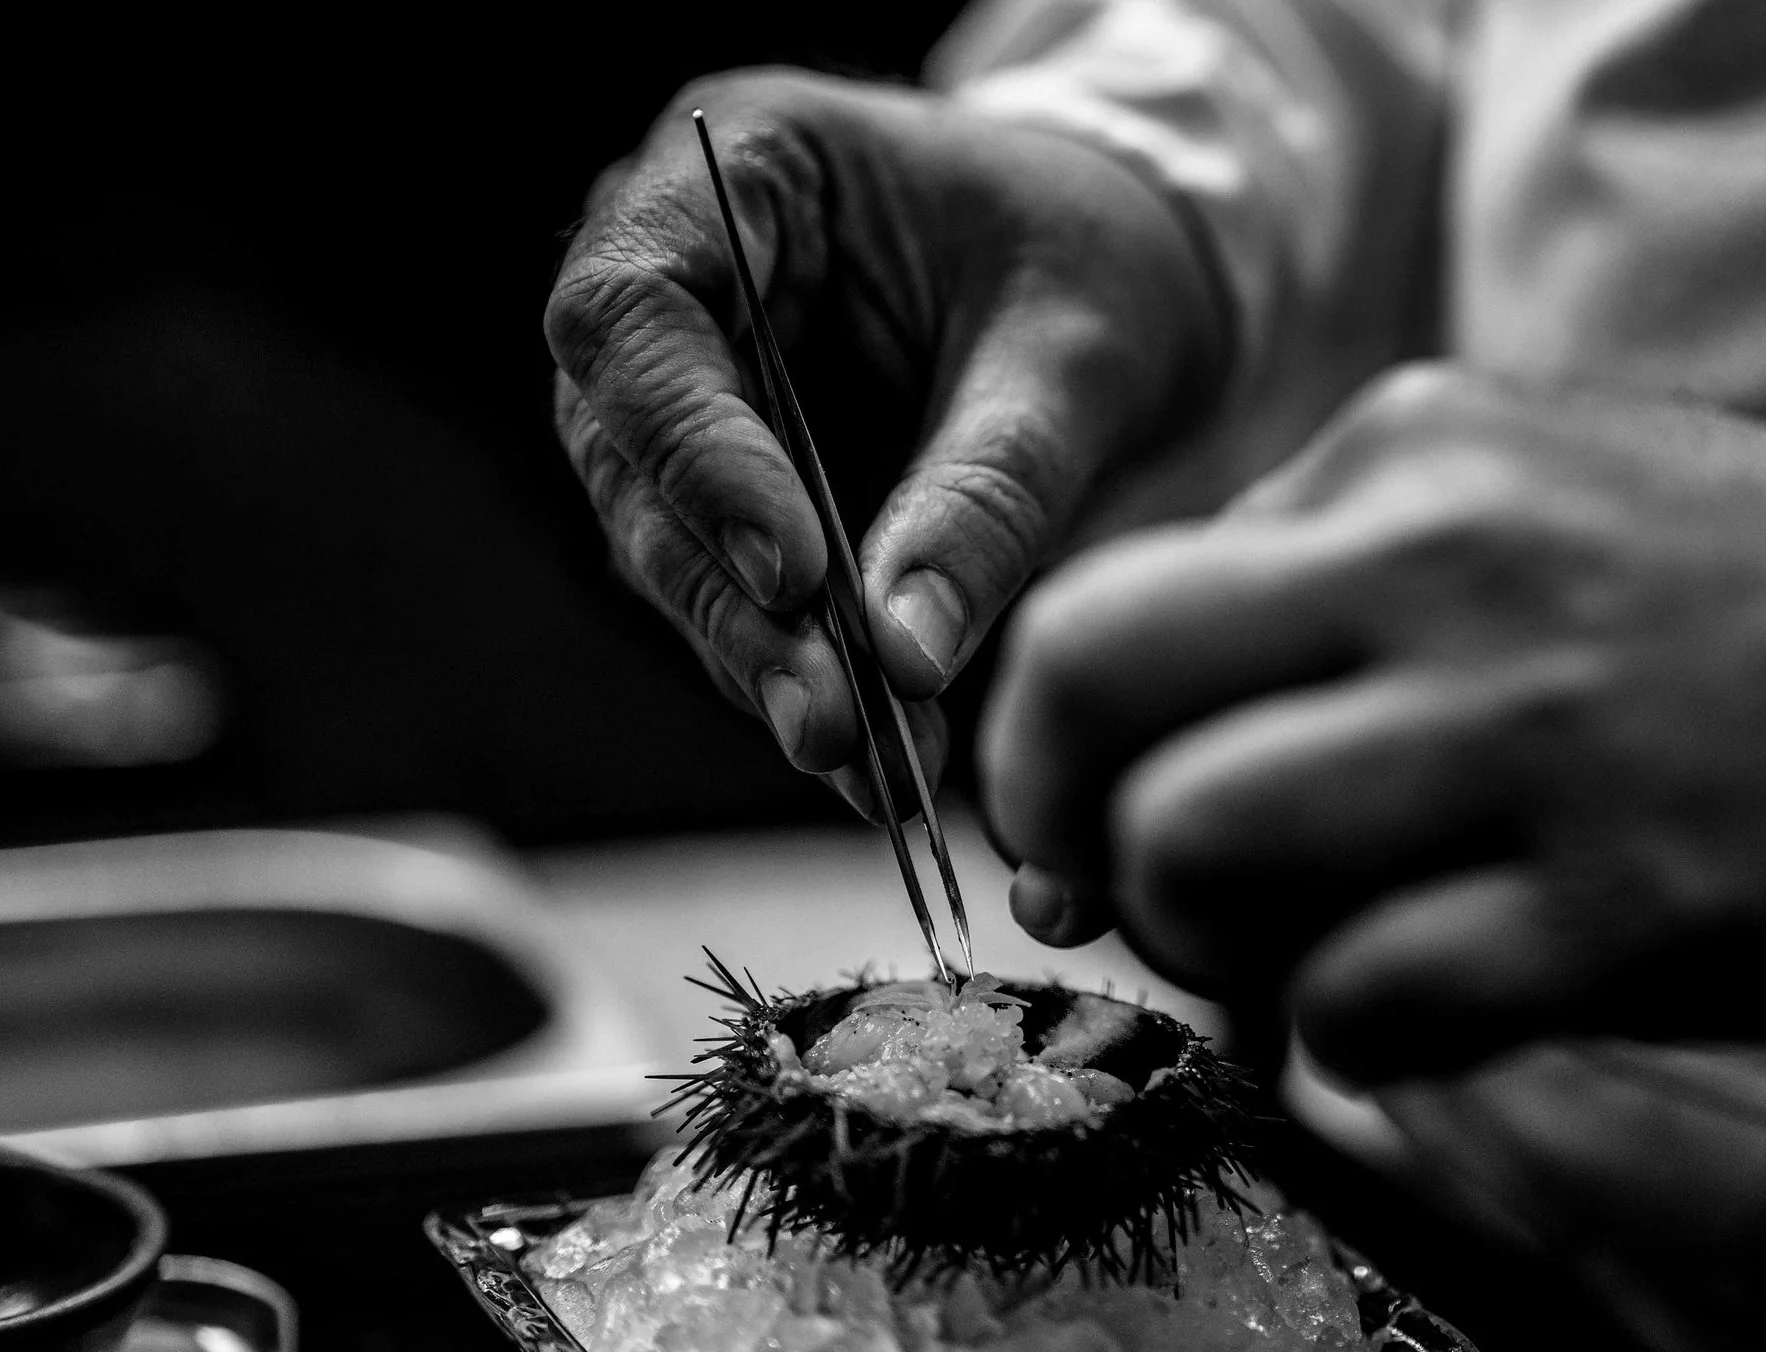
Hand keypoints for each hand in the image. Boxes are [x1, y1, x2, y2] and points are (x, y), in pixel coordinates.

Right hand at [544, 69, 1227, 810]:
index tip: (795, 570)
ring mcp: (690, 401)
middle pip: (632, 460)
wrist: (1133, 283)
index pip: (631, 313)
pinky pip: (737, 606)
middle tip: (831, 720)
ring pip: (670, 556)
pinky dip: (804, 682)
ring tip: (875, 768)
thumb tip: (901, 658)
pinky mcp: (731, 503)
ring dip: (765, 669)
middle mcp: (677, 284)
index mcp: (737, 168)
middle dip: (733, 604)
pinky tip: (880, 761)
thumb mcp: (1078, 354)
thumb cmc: (1102, 260)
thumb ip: (988, 490)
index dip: (693, 451)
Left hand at [981, 367, 1765, 1081]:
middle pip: (1085, 682)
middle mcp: (1446, 557)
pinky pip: (1357, 1004)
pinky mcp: (1621, 903)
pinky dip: (1343, 1044)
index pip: (1107, 594)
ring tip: (1289, 958)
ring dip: (1203, 940)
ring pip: (1189, 843)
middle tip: (1138, 893)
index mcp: (1411, 445)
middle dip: (1065, 820)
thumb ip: (1319, 592)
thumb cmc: (1752, 606)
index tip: (1089, 818)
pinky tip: (1409, 1020)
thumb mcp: (1532, 492)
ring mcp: (1531, 727)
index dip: (1052, 741)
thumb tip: (1102, 785)